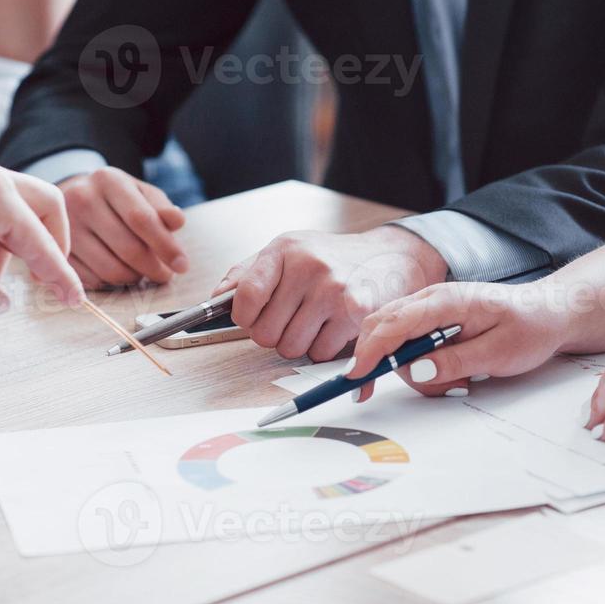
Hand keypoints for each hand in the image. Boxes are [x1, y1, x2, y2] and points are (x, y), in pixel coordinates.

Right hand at [59, 167, 187, 286]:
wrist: (74, 197)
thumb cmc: (116, 199)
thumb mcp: (140, 193)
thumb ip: (160, 208)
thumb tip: (177, 220)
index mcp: (108, 180)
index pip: (142, 218)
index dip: (166, 246)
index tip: (182, 265)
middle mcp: (82, 200)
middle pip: (129, 249)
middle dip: (154, 268)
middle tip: (165, 274)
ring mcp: (66, 227)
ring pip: (112, 270)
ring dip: (135, 278)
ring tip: (141, 271)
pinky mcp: (60, 251)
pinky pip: (94, 280)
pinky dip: (112, 283)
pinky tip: (118, 271)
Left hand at [219, 226, 447, 361]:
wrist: (389, 257)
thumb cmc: (330, 258)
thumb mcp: (287, 252)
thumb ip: (247, 274)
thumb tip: (215, 300)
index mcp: (284, 250)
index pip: (245, 296)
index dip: (244, 317)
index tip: (252, 318)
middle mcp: (309, 266)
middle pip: (265, 333)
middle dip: (274, 334)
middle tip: (291, 320)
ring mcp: (334, 290)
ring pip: (292, 348)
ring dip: (300, 344)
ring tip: (314, 321)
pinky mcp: (356, 313)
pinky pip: (321, 353)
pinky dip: (324, 348)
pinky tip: (334, 327)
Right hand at [347, 280, 568, 399]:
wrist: (550, 312)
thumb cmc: (530, 327)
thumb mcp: (499, 352)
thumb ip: (457, 361)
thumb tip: (419, 369)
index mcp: (445, 301)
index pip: (394, 324)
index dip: (370, 351)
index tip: (357, 376)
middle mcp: (431, 300)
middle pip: (383, 330)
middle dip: (379, 363)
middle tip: (376, 391)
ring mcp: (431, 309)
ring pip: (395, 342)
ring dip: (414, 371)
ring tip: (456, 381)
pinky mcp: (434, 322)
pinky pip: (410, 343)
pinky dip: (420, 365)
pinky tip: (450, 374)